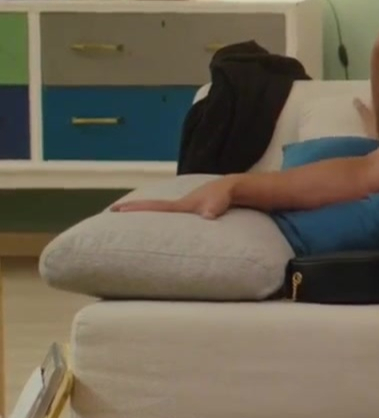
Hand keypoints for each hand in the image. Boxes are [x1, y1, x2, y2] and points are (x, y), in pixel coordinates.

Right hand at [112, 176, 237, 218]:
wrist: (231, 188)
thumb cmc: (224, 196)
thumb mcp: (220, 201)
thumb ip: (214, 207)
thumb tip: (207, 216)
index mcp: (180, 206)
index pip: (153, 207)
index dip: (134, 209)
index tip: (115, 210)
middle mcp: (177, 207)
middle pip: (149, 209)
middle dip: (130, 210)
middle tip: (108, 213)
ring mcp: (182, 209)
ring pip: (158, 213)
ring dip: (141, 216)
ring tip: (121, 222)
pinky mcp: (188, 214)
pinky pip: (168, 217)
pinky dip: (156, 220)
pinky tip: (149, 229)